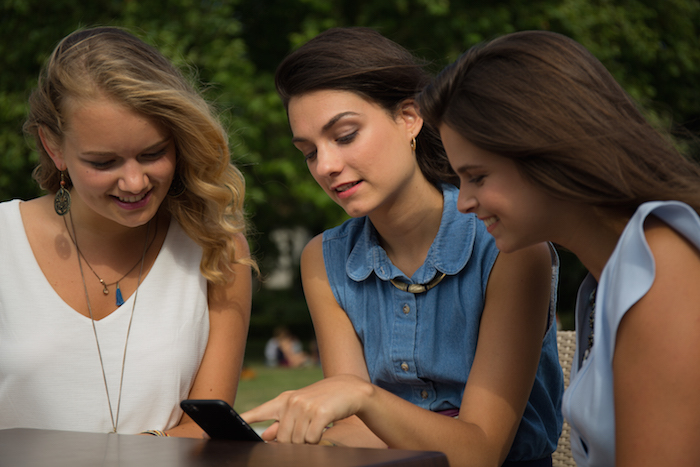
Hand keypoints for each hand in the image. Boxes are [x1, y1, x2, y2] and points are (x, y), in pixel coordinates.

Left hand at [240, 374, 372, 443]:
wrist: (349, 389)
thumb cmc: (322, 401)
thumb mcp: (300, 408)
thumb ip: (282, 422)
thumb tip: (265, 436)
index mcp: (283, 400)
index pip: (259, 412)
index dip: (244, 420)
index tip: (225, 427)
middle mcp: (291, 402)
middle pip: (283, 439)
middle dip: (295, 442)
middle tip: (308, 431)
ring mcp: (305, 406)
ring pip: (298, 441)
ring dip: (309, 441)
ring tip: (317, 426)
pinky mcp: (319, 412)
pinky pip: (312, 438)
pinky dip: (318, 439)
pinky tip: (323, 427)